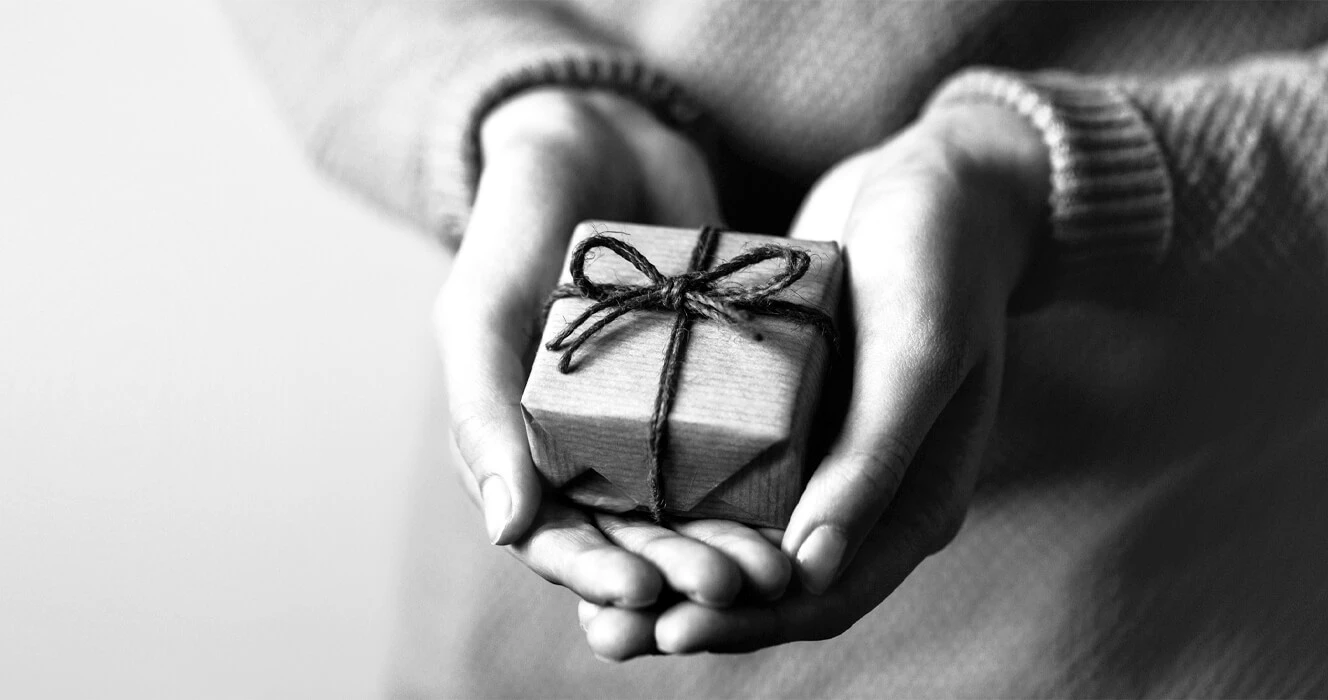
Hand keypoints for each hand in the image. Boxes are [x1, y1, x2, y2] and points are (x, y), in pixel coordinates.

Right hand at [435, 89, 789, 628]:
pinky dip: (769, 481)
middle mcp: (595, 447)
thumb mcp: (482, 311)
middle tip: (731, 583)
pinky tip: (806, 502)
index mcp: (525, 446)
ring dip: (729, 544)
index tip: (641, 592)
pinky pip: (745, 445)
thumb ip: (481, 411)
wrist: (600, 136)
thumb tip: (506, 530)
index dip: (595, 573)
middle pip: (637, 537)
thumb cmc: (518, 221)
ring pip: (697, 508)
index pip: (558, 537)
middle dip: (678, 568)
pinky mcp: (720, 386)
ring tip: (774, 567)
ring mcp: (659, 419)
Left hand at [578, 103, 1050, 654]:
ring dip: (673, 567)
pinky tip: (610, 503)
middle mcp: (864, 494)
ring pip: (740, 538)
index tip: (672, 632)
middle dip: (693, 611)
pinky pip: (727, 474)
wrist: (935, 181)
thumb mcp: (914, 351)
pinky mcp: (784, 416)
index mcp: (914, 501)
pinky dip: (677, 499)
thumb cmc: (940, 260)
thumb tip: (812, 568)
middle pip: (771, 583)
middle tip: (609, 632)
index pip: (828, 593)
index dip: (750, 623)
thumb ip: (874, 458)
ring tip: (592, 594)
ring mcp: (821, 457)